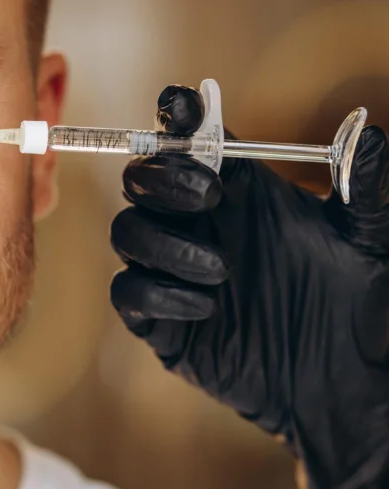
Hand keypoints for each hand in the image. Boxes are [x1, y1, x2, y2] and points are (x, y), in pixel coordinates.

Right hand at [109, 85, 388, 488]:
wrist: (335, 380)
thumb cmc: (349, 303)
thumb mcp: (366, 242)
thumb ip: (360, 189)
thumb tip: (368, 132)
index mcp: (233, 192)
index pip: (189, 140)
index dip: (176, 117)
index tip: (181, 106)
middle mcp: (193, 224)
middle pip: (140, 179)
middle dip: (162, 178)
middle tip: (209, 198)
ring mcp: (168, 270)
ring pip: (125, 231)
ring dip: (165, 244)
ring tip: (222, 271)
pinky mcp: (157, 319)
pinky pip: (128, 292)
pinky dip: (158, 292)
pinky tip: (206, 307)